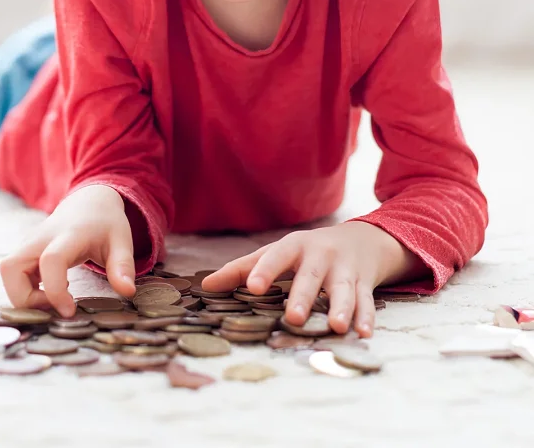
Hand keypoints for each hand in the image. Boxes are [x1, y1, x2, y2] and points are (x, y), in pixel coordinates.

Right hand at [0, 184, 136, 317]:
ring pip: (7, 271)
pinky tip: (48, 291)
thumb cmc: (105, 223)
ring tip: (50, 300)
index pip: (50, 260)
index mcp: (68, 235)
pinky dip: (23, 288)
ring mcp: (29, 242)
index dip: (54, 290)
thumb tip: (128, 291)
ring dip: (21, 294)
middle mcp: (41, 237)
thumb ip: (123, 266)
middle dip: (25, 298)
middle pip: (11, 267)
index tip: (70, 310)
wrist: (89, 201)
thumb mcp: (122, 241)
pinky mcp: (25, 250)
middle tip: (53, 307)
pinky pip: (12, 273)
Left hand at [201, 221, 421, 336]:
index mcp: (293, 246)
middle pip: (310, 276)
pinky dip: (367, 318)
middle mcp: (320, 256)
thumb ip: (242, 269)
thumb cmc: (305, 251)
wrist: (359, 240)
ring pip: (343, 289)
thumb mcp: (275, 253)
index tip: (253, 287)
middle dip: (302, 295)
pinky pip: (367, 302)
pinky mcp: (364, 284)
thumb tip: (205, 287)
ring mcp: (344, 269)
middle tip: (293, 316)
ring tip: (336, 326)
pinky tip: (363, 334)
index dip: (264, 271)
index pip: (276, 257)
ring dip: (341, 307)